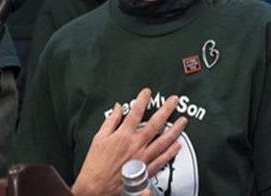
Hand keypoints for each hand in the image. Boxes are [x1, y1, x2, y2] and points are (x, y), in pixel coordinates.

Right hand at [70, 88, 186, 195]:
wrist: (97, 185)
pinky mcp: (146, 170)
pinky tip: (178, 145)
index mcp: (123, 135)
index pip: (135, 113)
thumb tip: (118, 108)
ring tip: (182, 121)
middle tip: (174, 101)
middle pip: (154, 124)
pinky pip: (162, 159)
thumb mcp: (99, 137)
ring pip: (163, 141)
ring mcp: (143, 158)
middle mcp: (136, 145)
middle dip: (165, 110)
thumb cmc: (96, 162)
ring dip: (174, 130)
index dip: (142, 100)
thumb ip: (110, 121)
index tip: (147, 92)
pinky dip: (171, 152)